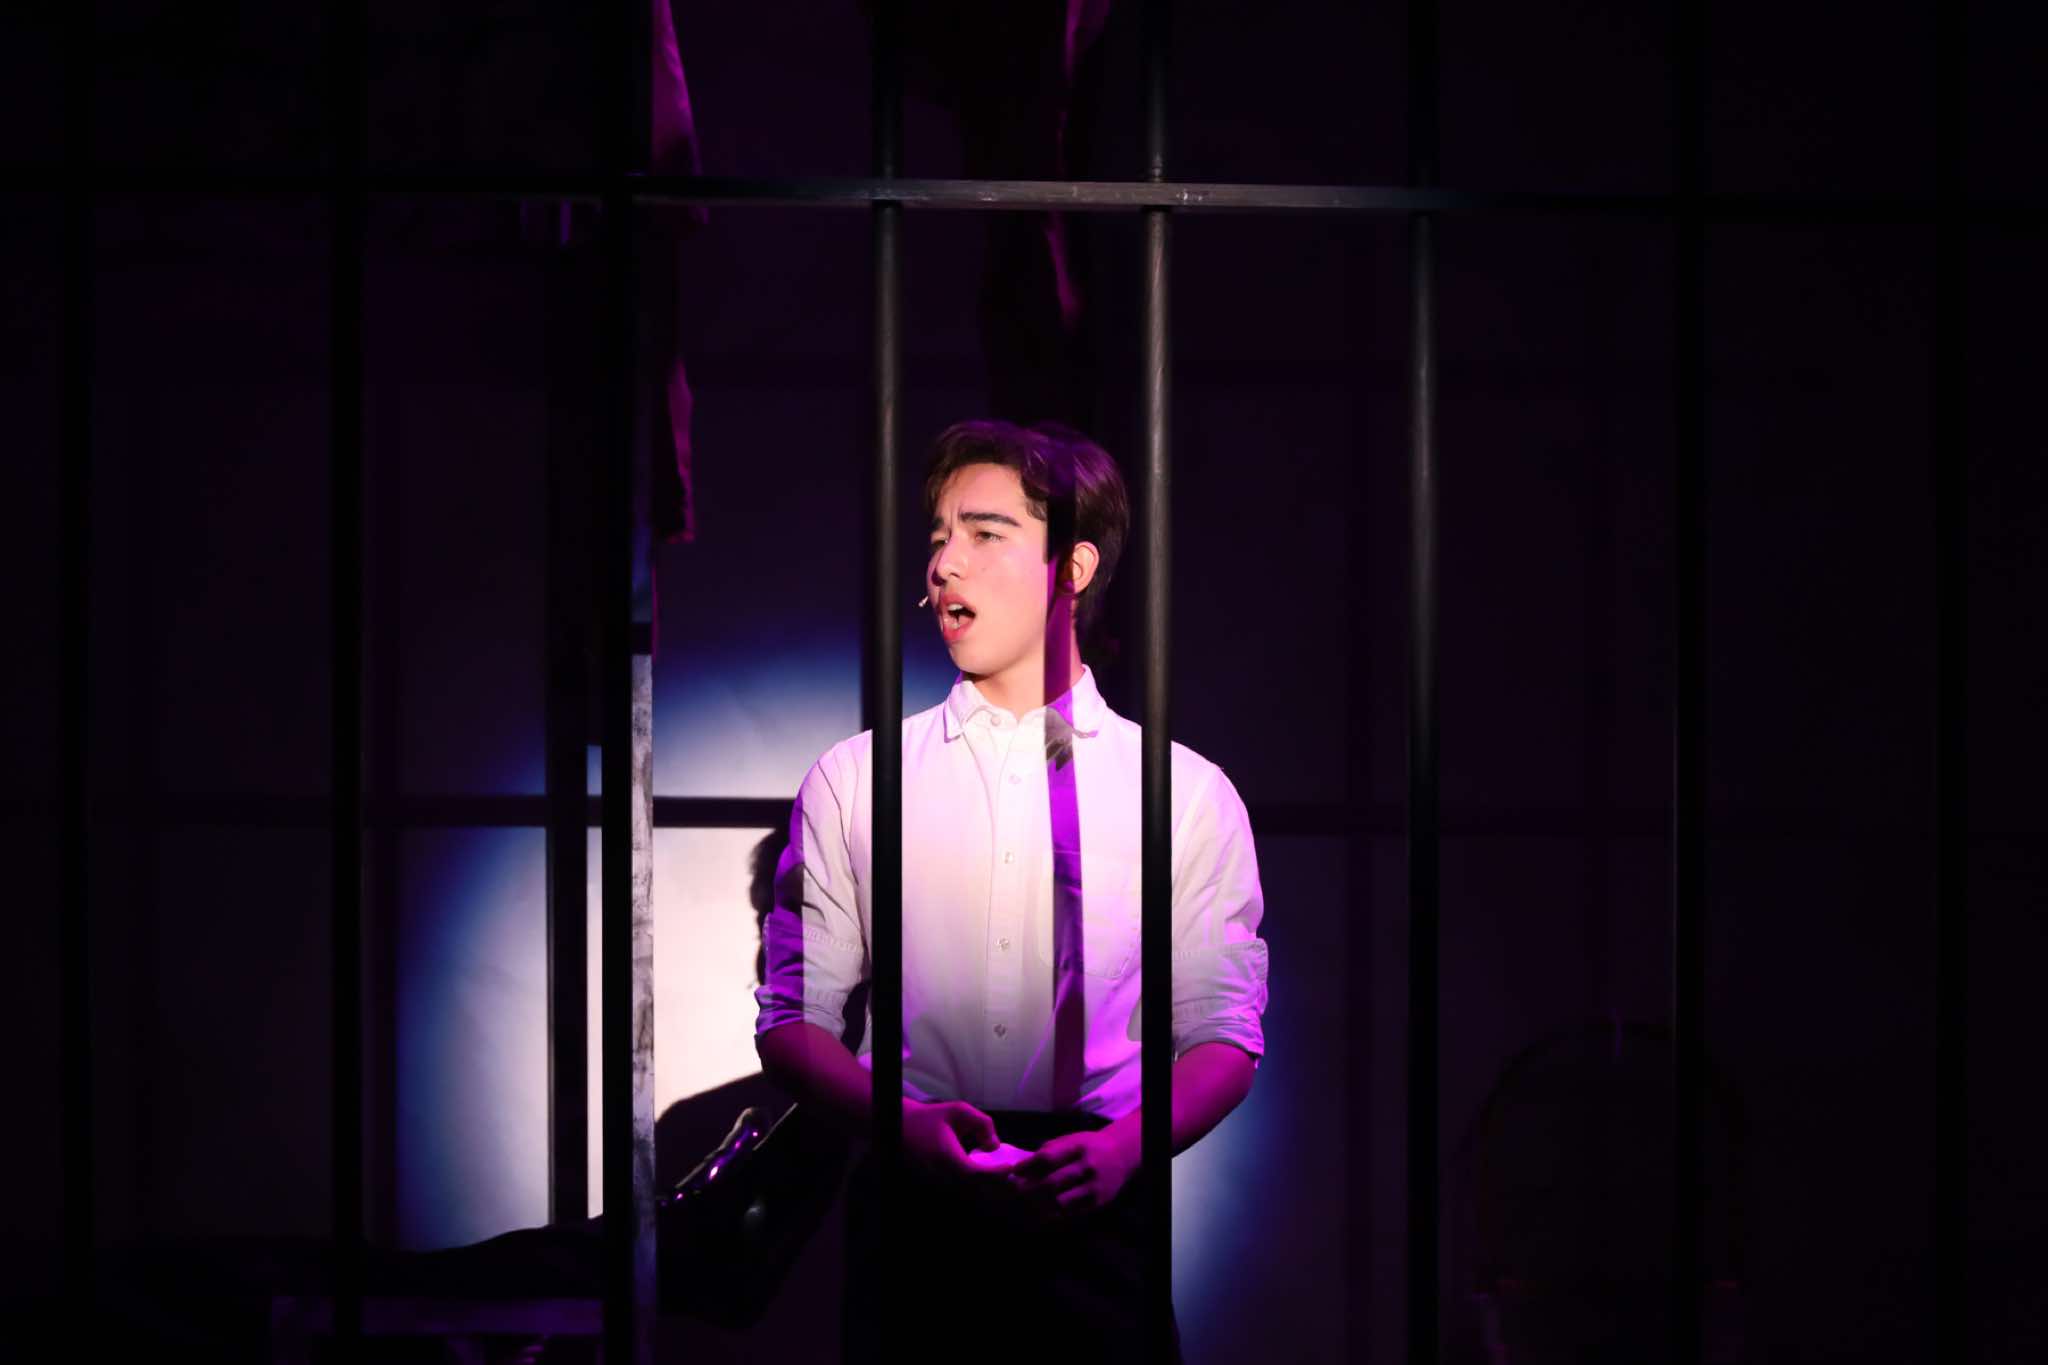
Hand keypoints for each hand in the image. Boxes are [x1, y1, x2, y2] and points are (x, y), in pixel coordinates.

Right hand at [900, 1098, 1003, 1187]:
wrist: (905, 1128)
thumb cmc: (932, 1117)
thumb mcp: (959, 1111)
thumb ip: (982, 1123)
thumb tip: (995, 1146)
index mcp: (947, 1157)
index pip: (975, 1173)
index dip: (996, 1173)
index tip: (1011, 1165)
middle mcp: (943, 1175)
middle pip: (976, 1190)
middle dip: (999, 1185)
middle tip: (1017, 1175)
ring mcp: (941, 1182)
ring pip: (971, 1194)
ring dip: (992, 1189)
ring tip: (1009, 1178)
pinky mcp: (942, 1184)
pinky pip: (965, 1192)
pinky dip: (982, 1188)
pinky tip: (992, 1177)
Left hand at [1006, 1125, 1141, 1221]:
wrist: (1120, 1155)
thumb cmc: (1087, 1147)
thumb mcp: (1070, 1141)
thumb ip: (1049, 1152)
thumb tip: (1021, 1167)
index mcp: (1078, 1147)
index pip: (1047, 1158)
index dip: (1028, 1166)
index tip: (1015, 1172)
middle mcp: (1087, 1167)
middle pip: (1052, 1182)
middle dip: (1029, 1189)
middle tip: (1015, 1193)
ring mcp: (1094, 1187)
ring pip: (1060, 1202)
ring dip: (1040, 1205)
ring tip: (1025, 1206)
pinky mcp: (1098, 1203)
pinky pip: (1071, 1214)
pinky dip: (1054, 1216)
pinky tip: (1041, 1214)